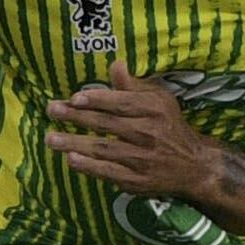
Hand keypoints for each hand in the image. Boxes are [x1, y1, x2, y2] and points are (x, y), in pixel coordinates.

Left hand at [45, 59, 216, 196]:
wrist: (194, 166)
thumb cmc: (170, 127)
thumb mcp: (160, 100)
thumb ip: (134, 85)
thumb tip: (115, 64)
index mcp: (154, 110)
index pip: (122, 103)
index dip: (97, 100)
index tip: (74, 98)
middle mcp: (148, 133)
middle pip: (108, 124)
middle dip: (77, 117)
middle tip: (52, 111)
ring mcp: (142, 158)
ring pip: (104, 148)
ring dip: (75, 143)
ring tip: (51, 138)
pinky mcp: (137, 180)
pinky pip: (109, 172)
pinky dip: (90, 166)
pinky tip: (71, 160)